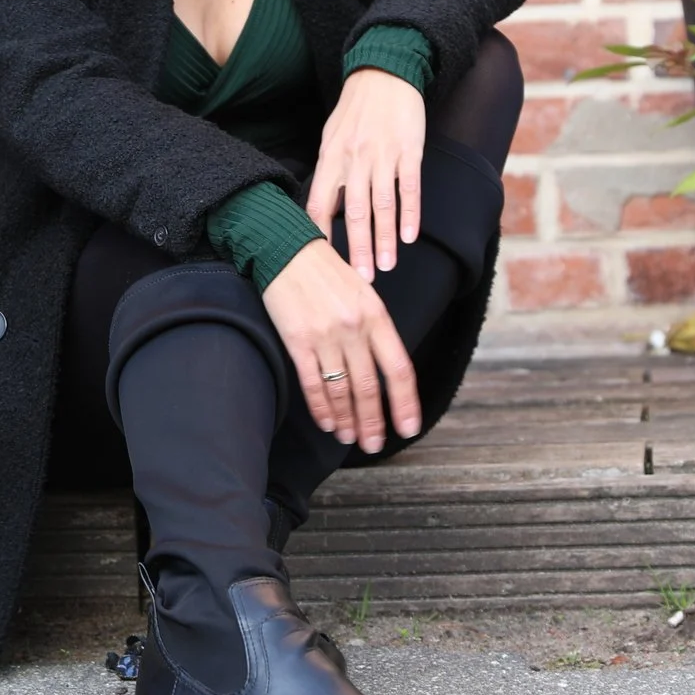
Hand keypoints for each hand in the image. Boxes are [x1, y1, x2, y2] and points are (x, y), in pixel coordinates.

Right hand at [263, 241, 420, 452]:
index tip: (409, 427)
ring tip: (350, 437)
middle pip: (370, 387)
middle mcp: (354, 328)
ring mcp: (326, 336)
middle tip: (375, 445)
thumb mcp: (362, 292)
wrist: (285, 249)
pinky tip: (328, 422)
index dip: (406, 402)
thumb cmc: (325, 271)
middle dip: (374, 422)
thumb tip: (383, 366)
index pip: (398, 369)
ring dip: (347, 419)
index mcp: (376, 316)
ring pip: (342, 390)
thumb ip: (374, 327)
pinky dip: (321, 407)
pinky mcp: (298, 341)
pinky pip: (313, 383)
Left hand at [305, 67, 425, 281]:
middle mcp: (354, 160)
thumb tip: (322, 209)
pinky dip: (410, 214)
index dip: (320, 236)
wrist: (385, 72)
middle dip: (358, 250)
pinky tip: (410, 236)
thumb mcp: (331, 137)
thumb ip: (328, 172)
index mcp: (331, 158)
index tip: (324, 263)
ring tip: (388, 266)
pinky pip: (409, 188)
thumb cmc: (355, 109)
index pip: (319, 205)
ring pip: (382, 206)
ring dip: (385, 239)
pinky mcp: (408, 150)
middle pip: (353, 214)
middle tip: (362, 279)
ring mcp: (382, 156)